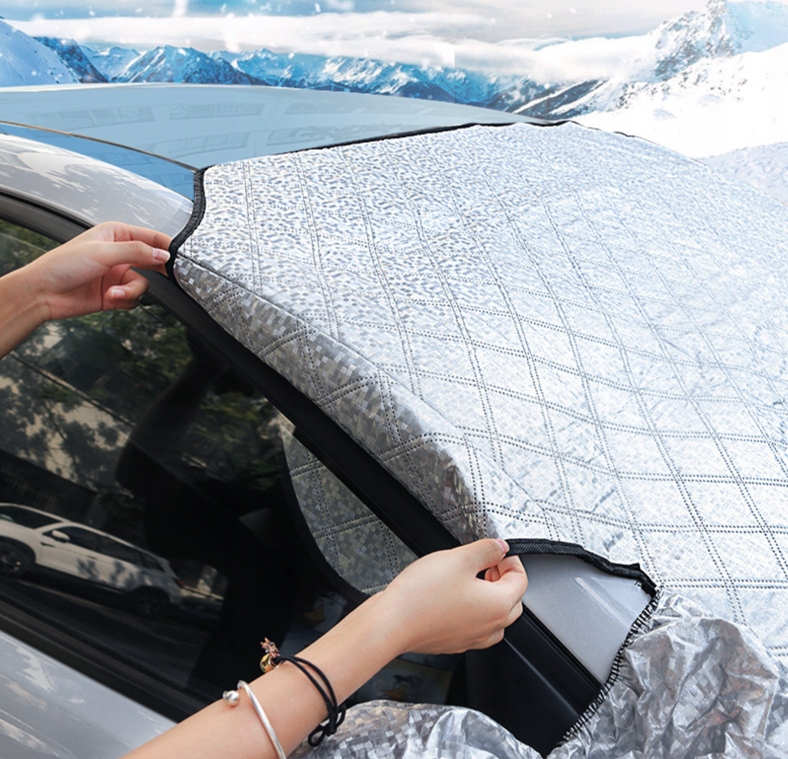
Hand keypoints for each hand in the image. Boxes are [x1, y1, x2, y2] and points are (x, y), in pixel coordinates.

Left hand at [23, 221, 171, 320]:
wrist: (44, 293)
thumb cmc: (62, 265)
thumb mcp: (103, 252)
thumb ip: (136, 252)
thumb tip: (162, 253)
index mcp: (116, 235)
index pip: (151, 238)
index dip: (166, 247)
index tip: (179, 258)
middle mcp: (119, 254)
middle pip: (152, 262)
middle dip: (157, 272)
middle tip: (169, 277)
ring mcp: (117, 275)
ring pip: (143, 284)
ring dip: (131, 290)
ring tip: (115, 292)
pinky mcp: (115, 294)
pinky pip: (134, 299)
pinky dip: (125, 300)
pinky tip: (110, 297)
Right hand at [379, 538, 527, 654]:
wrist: (392, 623)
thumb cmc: (423, 595)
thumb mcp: (459, 558)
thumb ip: (485, 550)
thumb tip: (500, 548)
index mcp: (498, 605)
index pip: (521, 581)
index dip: (511, 561)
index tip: (499, 551)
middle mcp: (490, 627)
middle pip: (512, 602)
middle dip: (504, 579)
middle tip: (489, 563)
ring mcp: (472, 638)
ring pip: (495, 618)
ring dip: (490, 597)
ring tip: (472, 579)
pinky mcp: (454, 642)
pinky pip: (475, 626)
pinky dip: (473, 611)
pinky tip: (455, 596)